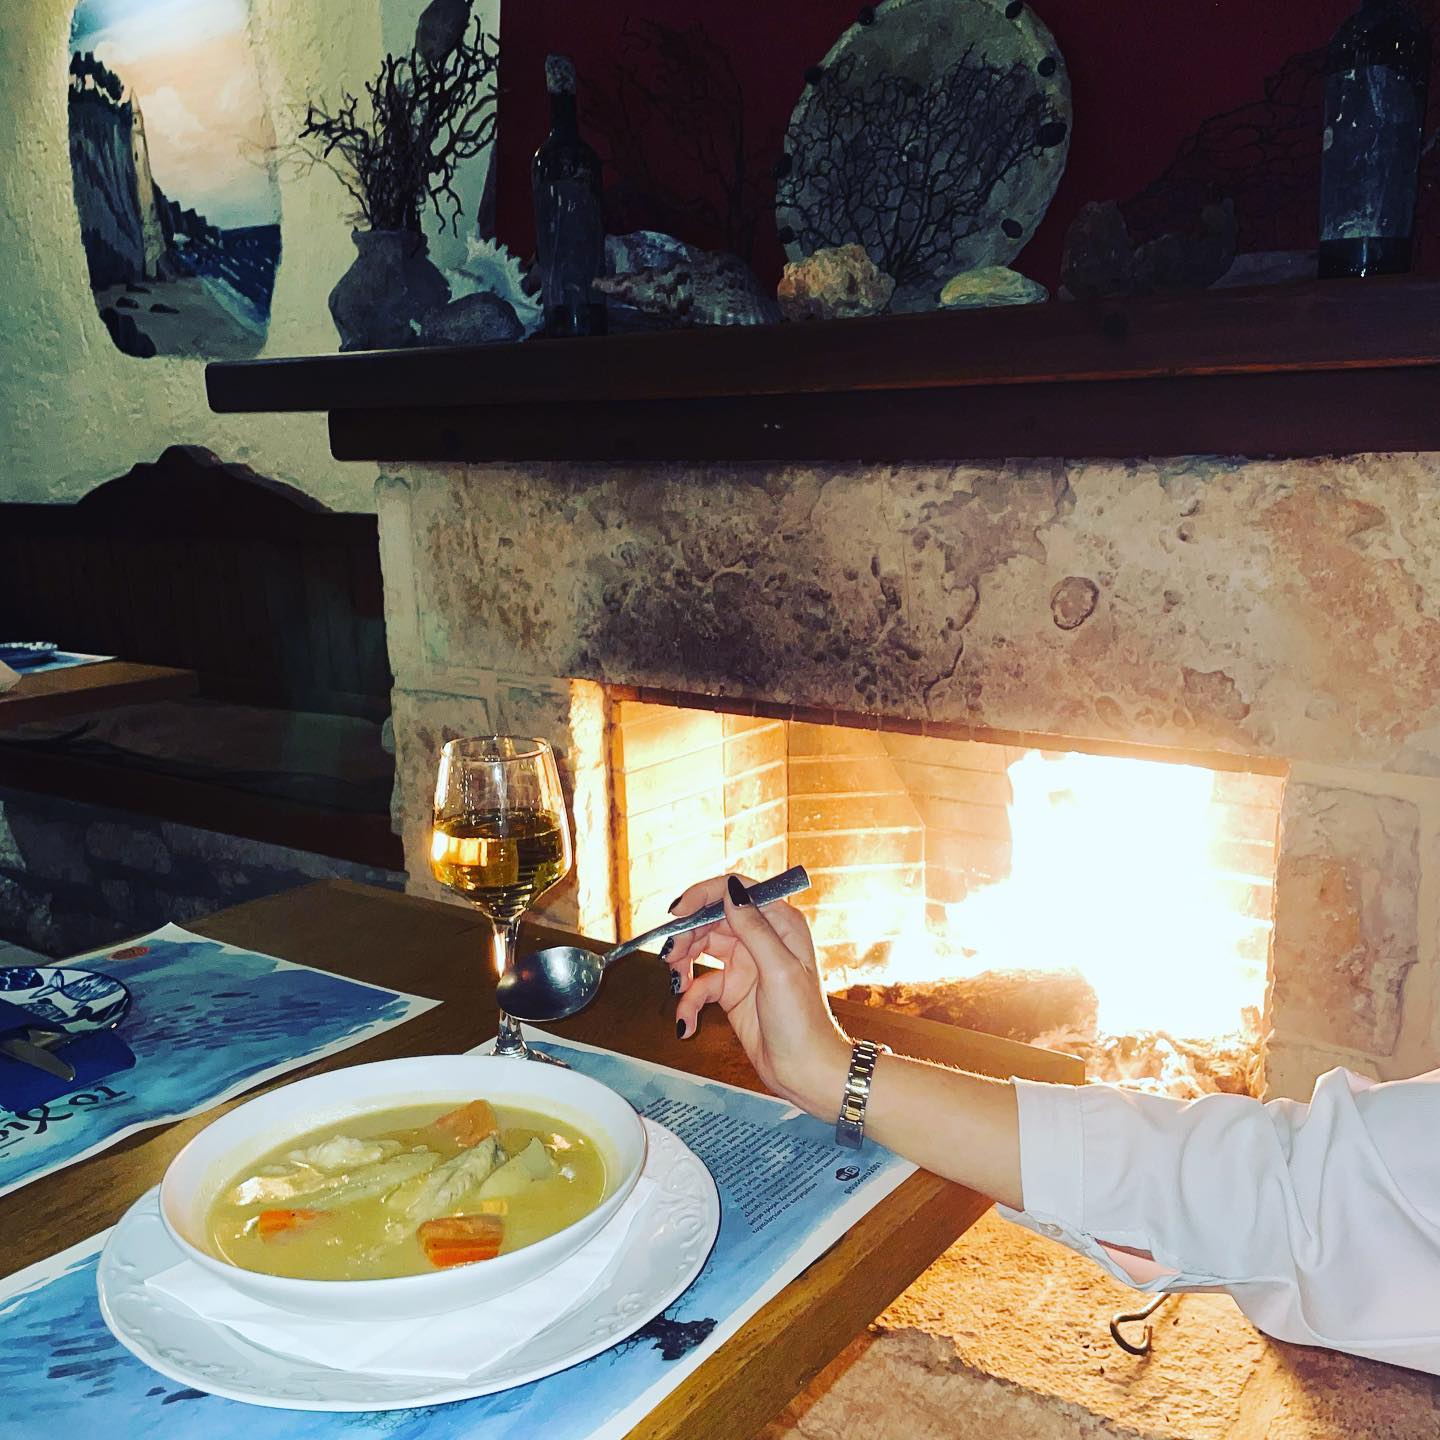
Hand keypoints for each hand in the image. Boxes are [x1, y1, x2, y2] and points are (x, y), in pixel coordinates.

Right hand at [665, 874, 850, 1115]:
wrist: (805, 1071)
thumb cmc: (803, 1022)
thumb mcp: (779, 970)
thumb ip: (753, 928)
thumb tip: (730, 889)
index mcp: (779, 924)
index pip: (735, 891)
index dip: (702, 895)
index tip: (677, 912)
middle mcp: (760, 938)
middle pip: (711, 919)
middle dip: (686, 937)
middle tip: (671, 959)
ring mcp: (744, 963)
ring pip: (700, 949)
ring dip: (683, 966)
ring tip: (677, 986)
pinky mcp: (731, 990)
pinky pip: (700, 985)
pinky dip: (689, 1001)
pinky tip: (687, 1023)